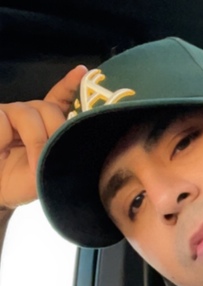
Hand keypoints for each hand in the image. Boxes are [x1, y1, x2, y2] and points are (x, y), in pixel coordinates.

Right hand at [0, 65, 86, 208]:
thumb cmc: (21, 183)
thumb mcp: (47, 173)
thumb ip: (60, 153)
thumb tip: (69, 142)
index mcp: (47, 124)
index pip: (59, 99)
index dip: (69, 85)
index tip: (83, 72)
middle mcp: (29, 114)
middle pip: (49, 109)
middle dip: (55, 132)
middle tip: (53, 156)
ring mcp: (8, 113)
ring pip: (27, 113)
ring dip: (35, 141)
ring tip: (33, 164)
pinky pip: (2, 118)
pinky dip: (4, 137)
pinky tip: (3, 150)